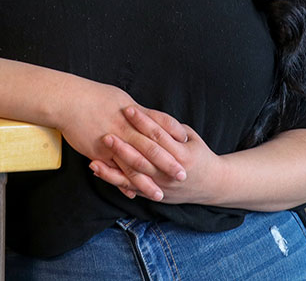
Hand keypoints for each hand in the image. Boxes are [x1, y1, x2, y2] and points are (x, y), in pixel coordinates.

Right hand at [52, 80, 188, 198]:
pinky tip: (132, 194)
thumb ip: (136, 111)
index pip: (161, 123)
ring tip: (160, 194)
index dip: (174, 133)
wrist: (69, 100)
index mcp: (134, 114)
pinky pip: (115, 171)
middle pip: (153, 148)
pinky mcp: (100, 152)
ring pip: (135, 165)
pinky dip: (124, 184)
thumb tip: (148, 116)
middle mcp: (127, 129)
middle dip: (168, 163)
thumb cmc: (94, 96)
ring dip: (148, 182)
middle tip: (183, 176)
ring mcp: (114, 142)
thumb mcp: (120, 99)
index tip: (187, 143)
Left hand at [89, 107, 224, 204]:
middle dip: (123, 146)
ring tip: (94, 158)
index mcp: (181, 155)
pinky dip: (114, 181)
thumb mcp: (191, 138)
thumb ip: (172, 128)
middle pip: (143, 157)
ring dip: (113, 168)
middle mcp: (170, 172)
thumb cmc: (200, 155)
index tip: (128, 109)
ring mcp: (161, 186)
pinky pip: (131, 188)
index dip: (143, 122)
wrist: (212, 185)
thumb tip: (150, 115)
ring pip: (134, 176)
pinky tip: (99, 171)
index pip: (158, 136)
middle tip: (106, 134)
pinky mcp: (153, 195)